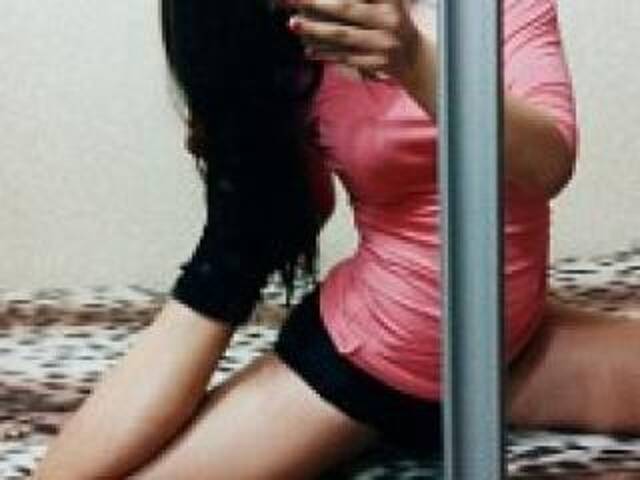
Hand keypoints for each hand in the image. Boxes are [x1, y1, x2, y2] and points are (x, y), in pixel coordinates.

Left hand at [286, 0, 421, 84]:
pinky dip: (325, 53)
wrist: (416, 58)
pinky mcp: (375, 63)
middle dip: (316, 3)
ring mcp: (381, 44)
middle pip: (346, 10)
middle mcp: (387, 20)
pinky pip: (344, 57)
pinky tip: (308, 48)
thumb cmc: (395, 22)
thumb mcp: (391, 2)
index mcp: (390, 2)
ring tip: (293, 24)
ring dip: (315, 30)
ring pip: (342, 36)